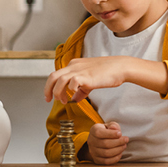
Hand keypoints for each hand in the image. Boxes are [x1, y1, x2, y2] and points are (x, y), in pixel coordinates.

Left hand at [43, 56, 167, 103]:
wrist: (120, 67)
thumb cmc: (108, 73)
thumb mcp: (91, 80)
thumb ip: (81, 89)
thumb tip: (74, 99)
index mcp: (74, 65)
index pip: (56, 75)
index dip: (52, 87)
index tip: (52, 97)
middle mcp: (73, 66)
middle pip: (52, 76)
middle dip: (48, 90)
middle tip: (48, 100)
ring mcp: (79, 70)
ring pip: (58, 79)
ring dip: (57, 92)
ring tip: (62, 101)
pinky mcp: (86, 76)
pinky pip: (71, 82)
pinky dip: (69, 90)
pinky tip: (73, 96)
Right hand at [87, 122, 126, 164]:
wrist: (99, 140)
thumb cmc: (106, 131)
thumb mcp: (110, 125)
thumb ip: (113, 126)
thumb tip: (114, 128)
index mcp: (94, 130)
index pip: (100, 133)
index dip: (111, 134)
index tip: (120, 133)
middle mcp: (91, 141)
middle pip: (105, 144)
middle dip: (118, 142)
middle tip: (126, 140)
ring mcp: (93, 151)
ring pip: (106, 153)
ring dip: (118, 150)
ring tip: (124, 146)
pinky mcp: (96, 159)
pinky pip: (106, 161)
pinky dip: (115, 158)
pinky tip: (120, 153)